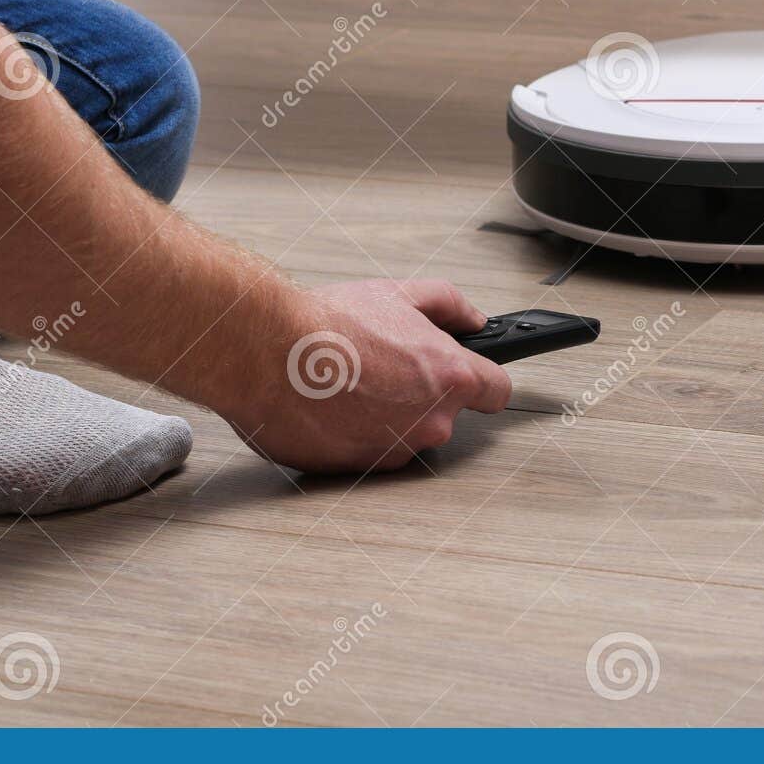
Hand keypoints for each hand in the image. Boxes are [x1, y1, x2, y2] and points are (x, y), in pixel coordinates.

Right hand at [220, 279, 512, 472]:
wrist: (266, 354)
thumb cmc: (328, 324)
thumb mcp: (398, 293)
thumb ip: (449, 304)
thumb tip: (472, 318)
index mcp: (448, 377)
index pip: (497, 392)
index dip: (484, 381)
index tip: (472, 377)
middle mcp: (429, 422)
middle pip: (444, 414)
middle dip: (420, 393)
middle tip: (382, 365)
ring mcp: (394, 451)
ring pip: (404, 435)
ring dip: (385, 415)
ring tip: (349, 382)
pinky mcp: (357, 470)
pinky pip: (367, 451)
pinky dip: (354, 432)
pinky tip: (330, 404)